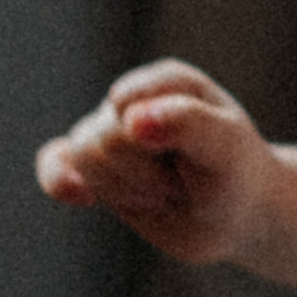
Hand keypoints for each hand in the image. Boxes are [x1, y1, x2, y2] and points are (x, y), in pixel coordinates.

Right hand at [35, 61, 269, 264]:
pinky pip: (56, 166)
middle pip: (101, 139)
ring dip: (127, 190)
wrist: (240, 214)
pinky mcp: (97, 169)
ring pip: (82, 158)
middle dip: (143, 175)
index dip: (159, 146)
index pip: (129, 107)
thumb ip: (187, 123)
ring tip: (164, 192)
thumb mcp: (226, 148)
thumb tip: (130, 116)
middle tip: (181, 183)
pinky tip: (78, 195)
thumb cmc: (236, 173)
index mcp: (168, 82)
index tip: (199, 159)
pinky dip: (61, 180)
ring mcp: (111, 133)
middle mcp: (135, 101)